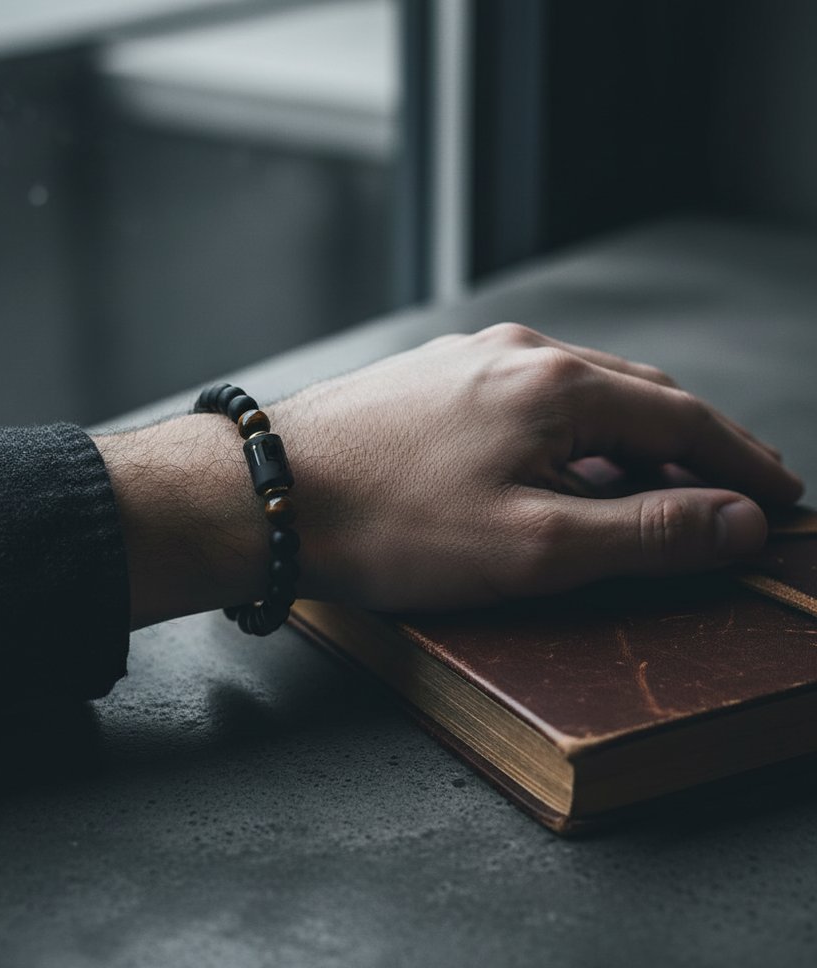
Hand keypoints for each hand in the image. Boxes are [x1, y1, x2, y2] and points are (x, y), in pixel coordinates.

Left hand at [97, 325, 803, 625]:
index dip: (741, 461)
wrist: (268, 495)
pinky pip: (523, 402)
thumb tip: (738, 521)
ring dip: (627, 443)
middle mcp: (516, 354)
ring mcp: (466, 362)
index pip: (683, 419)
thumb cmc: (391, 526)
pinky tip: (557, 470)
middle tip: (731, 489)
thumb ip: (646, 533)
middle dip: (693, 447)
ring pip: (578, 398)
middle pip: (636, 397)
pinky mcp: (428, 382)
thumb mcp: (534, 547)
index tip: (779, 494)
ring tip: (653, 491)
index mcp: (556, 385)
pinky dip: (566, 438)